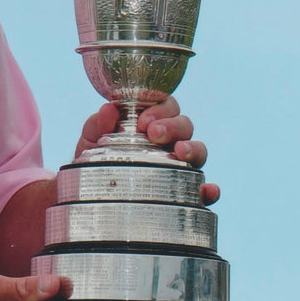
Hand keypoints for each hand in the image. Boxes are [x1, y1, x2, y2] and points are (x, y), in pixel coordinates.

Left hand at [76, 98, 218, 204]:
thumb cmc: (96, 160)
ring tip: (181, 152)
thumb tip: (108, 109)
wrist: (91, 194)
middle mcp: (171, 141)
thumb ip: (97, 125)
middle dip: (173, 126)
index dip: (160, 108)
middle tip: (154, 134)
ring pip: (199, 151)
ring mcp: (181, 166)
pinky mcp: (186, 192)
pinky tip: (207, 191)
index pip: (166, 106)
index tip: (143, 121)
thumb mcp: (92, 141)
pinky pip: (204, 191)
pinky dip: (209, 190)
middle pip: (185, 125)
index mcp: (152, 123)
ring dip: (193, 148)